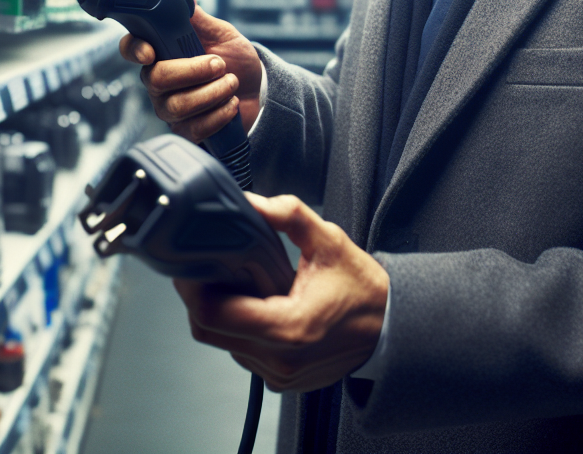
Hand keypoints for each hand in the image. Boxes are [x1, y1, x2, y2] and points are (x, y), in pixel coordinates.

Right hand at [119, 0, 263, 142]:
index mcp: (161, 52)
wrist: (259, 91)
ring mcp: (170, 107)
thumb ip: (194, 11)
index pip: (132, 49)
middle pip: (154, 80)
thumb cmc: (234, 59)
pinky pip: (192, 129)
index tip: (151, 52)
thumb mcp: (218, 30)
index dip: (134, 50)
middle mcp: (159, 81)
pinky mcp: (186, 131)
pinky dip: (218, 115)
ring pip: (175, 106)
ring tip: (232, 82)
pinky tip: (231, 104)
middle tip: (219, 64)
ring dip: (211, 92)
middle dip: (192, 71)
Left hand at [174, 193, 388, 391]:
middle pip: (208, 330)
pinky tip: (254, 305)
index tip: (191, 263)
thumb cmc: (363, 290)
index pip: (211, 314)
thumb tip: (250, 202)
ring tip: (235, 284)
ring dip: (220, 313)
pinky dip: (239, 328)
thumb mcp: (329, 241)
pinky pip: (241, 353)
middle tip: (207, 267)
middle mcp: (280, 359)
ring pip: (222, 343)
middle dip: (200, 296)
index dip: (192, 286)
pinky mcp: (280, 380)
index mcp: (289, 328)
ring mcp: (279, 375)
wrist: (391, 328)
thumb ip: (288, 215)